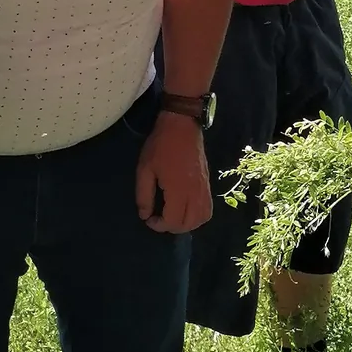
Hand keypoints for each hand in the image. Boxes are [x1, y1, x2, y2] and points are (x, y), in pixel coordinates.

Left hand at [135, 112, 210, 232]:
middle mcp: (194, 192)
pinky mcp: (207, 182)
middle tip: (160, 218)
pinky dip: (198, 215)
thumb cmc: (161, 145)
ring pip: (202, 218)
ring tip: (174, 216)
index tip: (149, 218)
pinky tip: (186, 209)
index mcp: (178, 189)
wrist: (182, 124)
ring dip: (188, 224)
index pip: (172, 221)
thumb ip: (144, 195)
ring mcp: (204, 187)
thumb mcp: (145, 169)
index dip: (159, 225)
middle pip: (189, 224)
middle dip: (172, 227)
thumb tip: (145, 215)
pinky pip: (208, 208)